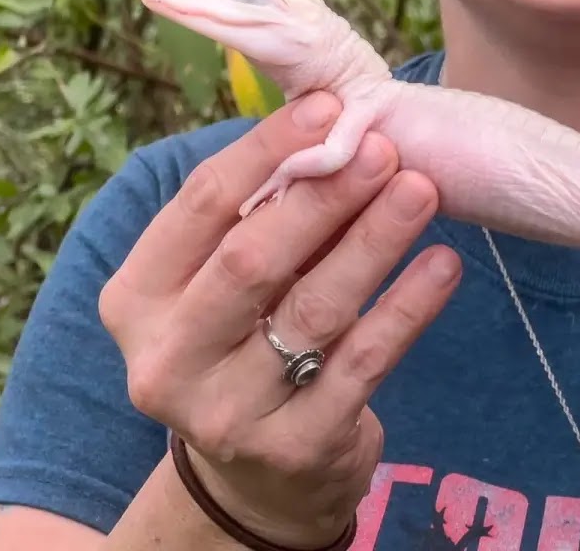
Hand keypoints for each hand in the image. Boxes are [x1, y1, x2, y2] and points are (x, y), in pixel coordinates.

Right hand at [98, 91, 459, 546]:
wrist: (261, 475)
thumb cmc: (247, 339)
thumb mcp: (225, 282)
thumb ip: (259, 212)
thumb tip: (333, 117)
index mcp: (136, 298)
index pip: (201, 206)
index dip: (266, 149)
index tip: (329, 105)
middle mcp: (167, 360)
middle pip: (251, 260)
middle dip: (324, 197)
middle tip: (385, 147)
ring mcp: (227, 413)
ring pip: (313, 311)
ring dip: (375, 241)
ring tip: (423, 190)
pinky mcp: (296, 448)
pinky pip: (363, 364)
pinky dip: (407, 307)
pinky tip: (444, 263)